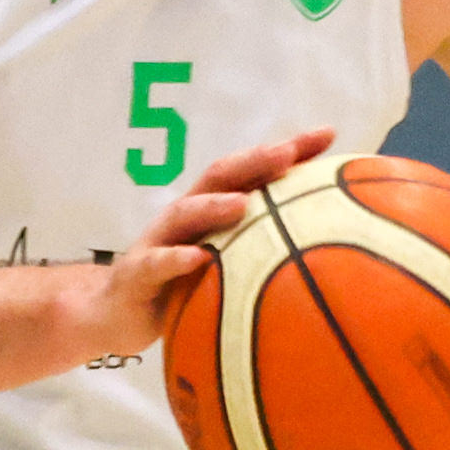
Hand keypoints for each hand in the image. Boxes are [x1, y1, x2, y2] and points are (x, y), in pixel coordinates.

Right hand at [89, 126, 335, 349]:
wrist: (115, 314)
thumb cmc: (183, 285)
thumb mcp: (228, 266)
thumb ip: (266, 251)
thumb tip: (334, 253)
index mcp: (213, 208)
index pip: (254, 170)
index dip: (288, 150)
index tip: (328, 135)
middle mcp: (187, 215)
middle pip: (221, 177)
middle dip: (255, 160)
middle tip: (289, 152)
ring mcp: (159, 240)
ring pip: (186, 213)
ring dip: (214, 206)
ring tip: (244, 203)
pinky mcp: (137, 273)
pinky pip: (156, 263)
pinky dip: (176, 259)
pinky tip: (198, 259)